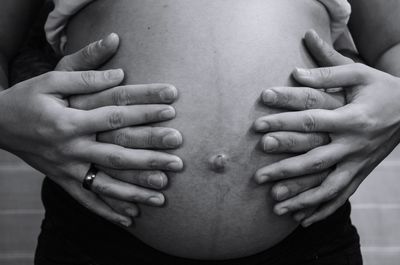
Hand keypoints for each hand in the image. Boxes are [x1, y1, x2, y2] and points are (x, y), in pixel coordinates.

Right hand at [1, 33, 182, 225]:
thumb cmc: (28, 98)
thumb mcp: (51, 80)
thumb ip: (86, 75)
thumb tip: (120, 73)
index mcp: (70, 120)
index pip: (117, 115)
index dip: (146, 110)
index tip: (173, 107)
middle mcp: (71, 148)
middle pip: (118, 154)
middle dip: (150, 157)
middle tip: (179, 160)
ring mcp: (67, 169)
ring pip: (107, 183)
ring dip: (136, 190)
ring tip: (164, 194)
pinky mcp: (63, 181)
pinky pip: (88, 200)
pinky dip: (109, 210)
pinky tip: (131, 218)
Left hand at [253, 29, 399, 226]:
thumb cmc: (381, 88)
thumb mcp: (359, 73)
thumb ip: (327, 73)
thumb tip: (295, 72)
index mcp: (351, 118)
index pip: (310, 121)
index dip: (282, 122)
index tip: (257, 125)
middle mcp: (354, 144)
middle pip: (315, 160)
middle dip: (285, 170)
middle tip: (257, 177)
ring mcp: (359, 163)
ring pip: (328, 186)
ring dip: (301, 199)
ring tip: (274, 206)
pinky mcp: (362, 173)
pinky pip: (342, 196)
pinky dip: (323, 209)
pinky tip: (303, 220)